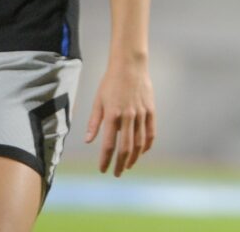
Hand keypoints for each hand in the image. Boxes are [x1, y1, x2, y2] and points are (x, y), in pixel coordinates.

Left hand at [85, 59, 155, 175]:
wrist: (130, 65)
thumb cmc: (111, 82)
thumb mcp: (98, 100)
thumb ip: (94, 122)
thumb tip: (88, 141)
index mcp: (112, 115)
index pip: (108, 145)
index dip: (105, 160)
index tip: (103, 169)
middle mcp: (128, 116)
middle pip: (126, 147)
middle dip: (121, 164)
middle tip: (117, 174)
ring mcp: (141, 113)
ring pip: (140, 142)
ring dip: (134, 157)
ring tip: (129, 165)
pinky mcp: (151, 109)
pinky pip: (151, 131)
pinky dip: (147, 144)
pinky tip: (142, 151)